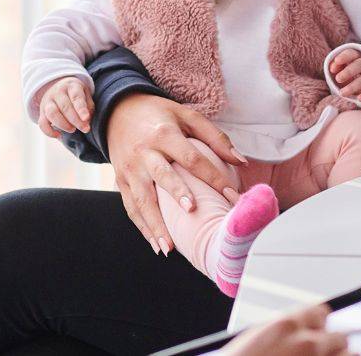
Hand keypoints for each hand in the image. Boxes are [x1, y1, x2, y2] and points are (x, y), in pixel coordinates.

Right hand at [36, 77, 92, 138]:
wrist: (58, 86)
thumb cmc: (76, 94)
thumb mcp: (85, 95)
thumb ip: (88, 107)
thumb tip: (86, 121)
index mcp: (71, 86)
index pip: (76, 97)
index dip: (81, 109)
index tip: (86, 119)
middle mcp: (58, 92)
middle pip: (65, 107)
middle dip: (76, 121)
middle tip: (85, 129)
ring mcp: (48, 101)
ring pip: (52, 114)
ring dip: (63, 125)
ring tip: (73, 129)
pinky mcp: (42, 112)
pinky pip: (42, 123)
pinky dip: (49, 132)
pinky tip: (59, 135)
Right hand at [105, 93, 248, 254]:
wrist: (118, 112)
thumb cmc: (160, 115)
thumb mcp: (187, 116)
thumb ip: (215, 137)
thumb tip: (241, 161)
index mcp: (164, 134)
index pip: (191, 157)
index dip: (212, 176)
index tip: (230, 195)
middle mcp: (144, 152)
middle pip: (162, 175)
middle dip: (176, 194)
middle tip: (192, 211)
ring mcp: (130, 169)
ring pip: (142, 199)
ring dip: (155, 224)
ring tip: (169, 247)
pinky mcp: (120, 181)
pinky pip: (131, 207)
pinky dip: (143, 227)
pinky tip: (157, 245)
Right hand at [224, 304, 348, 355]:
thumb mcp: (257, 339)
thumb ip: (284, 332)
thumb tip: (301, 330)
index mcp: (287, 326)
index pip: (321, 313)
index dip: (319, 324)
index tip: (318, 331)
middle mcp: (307, 343)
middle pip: (339, 336)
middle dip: (331, 345)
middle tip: (319, 354)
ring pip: (350, 354)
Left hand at [330, 47, 360, 102]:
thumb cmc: (352, 74)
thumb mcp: (343, 68)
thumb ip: (336, 66)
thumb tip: (332, 68)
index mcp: (358, 57)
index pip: (352, 53)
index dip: (345, 56)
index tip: (337, 61)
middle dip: (349, 71)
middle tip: (338, 79)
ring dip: (354, 86)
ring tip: (342, 93)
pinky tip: (359, 98)